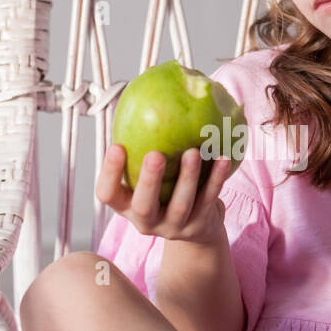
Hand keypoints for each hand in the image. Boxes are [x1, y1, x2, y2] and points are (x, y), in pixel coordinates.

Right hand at [95, 143, 232, 244]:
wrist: (195, 228)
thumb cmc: (165, 190)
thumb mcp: (148, 176)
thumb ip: (141, 150)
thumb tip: (145, 102)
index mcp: (126, 205)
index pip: (108, 194)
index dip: (110, 173)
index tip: (116, 146)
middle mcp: (145, 220)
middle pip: (143, 206)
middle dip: (149, 180)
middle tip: (155, 154)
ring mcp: (173, 227)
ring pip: (180, 205)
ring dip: (187, 177)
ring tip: (193, 152)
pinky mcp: (198, 226)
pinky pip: (208, 200)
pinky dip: (216, 179)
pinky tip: (222, 158)